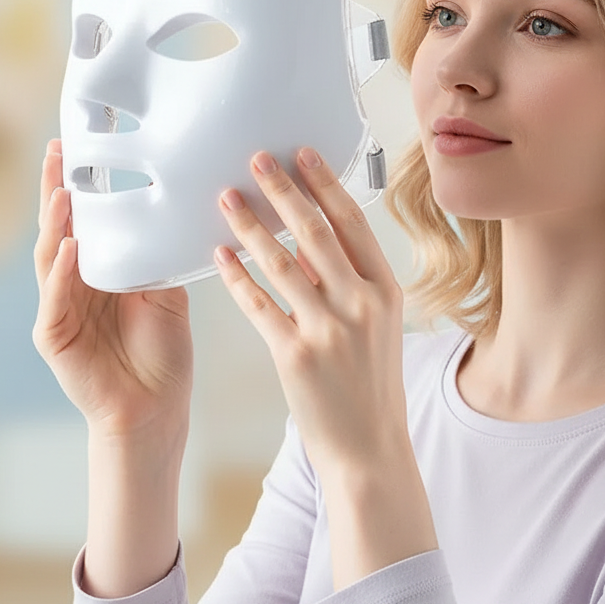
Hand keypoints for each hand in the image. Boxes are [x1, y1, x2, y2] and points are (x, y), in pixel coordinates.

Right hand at [32, 139, 192, 441]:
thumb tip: (175, 214)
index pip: (83, 221)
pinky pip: (54, 299)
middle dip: (55, 190)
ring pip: (50, 257)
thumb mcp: (166, 294)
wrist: (156, 408)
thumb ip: (159, 258)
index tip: (77, 147)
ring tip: (62, 192)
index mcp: (98, 273)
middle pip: (58, 229)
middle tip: (56, 152)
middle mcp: (73, 284)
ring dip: (55, 224)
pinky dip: (61, 272)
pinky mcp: (55, 336)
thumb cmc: (161, 353)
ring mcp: (60, 309)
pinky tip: (69, 248)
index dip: (77, 186)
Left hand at [213, 146, 406, 478]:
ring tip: (226, 198)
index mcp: (386, 291)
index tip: (303, 155)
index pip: (353, 224)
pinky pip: (257, 304)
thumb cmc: (371, 386)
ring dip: (250, 225)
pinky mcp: (295, 356)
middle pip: (315, 233)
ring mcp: (328, 330)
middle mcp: (361, 304)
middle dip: (283, 190)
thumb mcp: (376, 328)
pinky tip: (219, 255)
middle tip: (256, 160)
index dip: (326, 185)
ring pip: (281, 262)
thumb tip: (307, 243)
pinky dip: (236, 276)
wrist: (368, 447)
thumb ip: (347, 284)